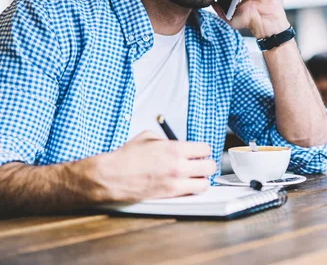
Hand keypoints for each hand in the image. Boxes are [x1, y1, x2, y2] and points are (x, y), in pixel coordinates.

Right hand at [94, 131, 215, 201]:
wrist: (112, 176)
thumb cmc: (127, 156)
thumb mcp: (148, 137)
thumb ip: (167, 139)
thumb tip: (177, 143)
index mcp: (175, 149)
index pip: (205, 149)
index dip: (203, 150)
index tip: (199, 152)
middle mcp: (178, 166)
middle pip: (210, 167)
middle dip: (206, 165)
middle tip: (200, 165)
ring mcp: (175, 182)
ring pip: (204, 184)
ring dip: (201, 179)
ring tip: (194, 177)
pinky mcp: (169, 195)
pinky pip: (191, 193)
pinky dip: (192, 190)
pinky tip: (185, 185)